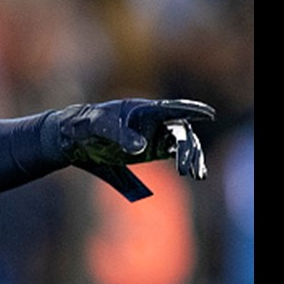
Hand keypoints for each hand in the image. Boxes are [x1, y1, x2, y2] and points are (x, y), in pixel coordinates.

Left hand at [52, 98, 213, 200]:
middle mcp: (153, 121)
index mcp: (142, 109)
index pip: (172, 108)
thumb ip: (119, 135)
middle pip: (181, 131)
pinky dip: (187, 162)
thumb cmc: (86, 124)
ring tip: (195, 174)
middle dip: (188, 148)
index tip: (208, 114)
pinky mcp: (151, 150)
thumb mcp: (99, 127)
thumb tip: (142, 147)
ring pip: (183, 144)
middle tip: (185, 169)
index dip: (191, 110)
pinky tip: (196, 174)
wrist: (74, 137)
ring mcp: (153, 135)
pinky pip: (175, 154)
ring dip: (192, 157)